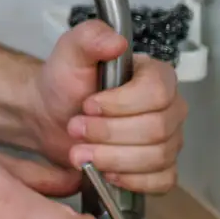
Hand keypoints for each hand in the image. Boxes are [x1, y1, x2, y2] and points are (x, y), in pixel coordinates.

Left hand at [27, 20, 186, 193]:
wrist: (50, 115)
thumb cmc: (64, 84)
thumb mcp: (70, 53)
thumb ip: (90, 38)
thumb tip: (116, 41)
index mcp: (156, 76)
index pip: (158, 92)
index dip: (121, 104)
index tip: (88, 105)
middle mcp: (169, 107)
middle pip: (157, 129)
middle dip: (109, 133)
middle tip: (76, 128)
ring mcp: (168, 139)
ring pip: (158, 157)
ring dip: (112, 157)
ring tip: (80, 151)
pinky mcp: (158, 166)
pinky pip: (162, 180)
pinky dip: (132, 180)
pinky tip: (106, 172)